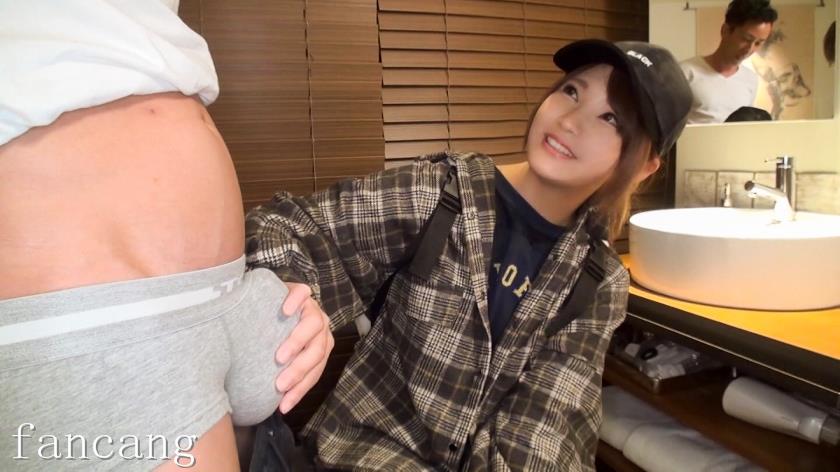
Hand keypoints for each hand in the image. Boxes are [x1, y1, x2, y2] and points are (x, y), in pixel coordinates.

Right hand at [274, 282, 333, 413]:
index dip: (301, 390)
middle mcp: (320, 328)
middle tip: (280, 384)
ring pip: (314, 324)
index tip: (283, 406)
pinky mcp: (300, 291)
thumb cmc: (270, 336)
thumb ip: (280, 373)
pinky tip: (285, 312)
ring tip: (281, 356)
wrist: (265, 302)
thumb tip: (271, 407)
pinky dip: (296, 302)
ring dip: (299, 342)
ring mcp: (312, 308)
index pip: (316, 371)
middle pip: (318, 350)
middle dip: (299, 370)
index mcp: (319, 346)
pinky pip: (303, 293)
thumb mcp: (277, 356)